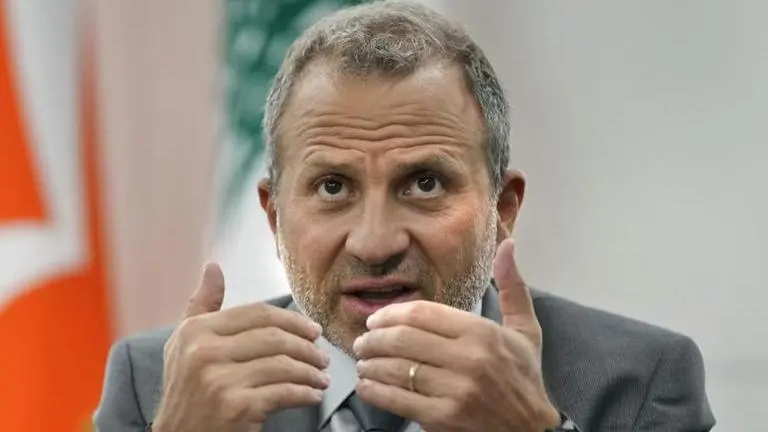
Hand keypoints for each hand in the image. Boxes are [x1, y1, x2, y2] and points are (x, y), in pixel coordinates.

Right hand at [152, 263, 329, 431]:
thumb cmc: (186, 390)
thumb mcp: (184, 344)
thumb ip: (202, 305)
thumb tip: (212, 266)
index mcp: (195, 331)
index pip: (257, 313)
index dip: (292, 319)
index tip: (312, 330)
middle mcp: (204, 352)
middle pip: (274, 337)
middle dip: (307, 346)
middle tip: (322, 356)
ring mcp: (220, 380)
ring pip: (284, 364)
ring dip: (310, 371)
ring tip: (320, 377)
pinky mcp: (237, 407)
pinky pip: (284, 393)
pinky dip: (305, 393)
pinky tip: (312, 395)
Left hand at [353, 239, 560, 431]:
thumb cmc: (525, 379)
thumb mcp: (526, 330)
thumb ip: (512, 287)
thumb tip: (508, 245)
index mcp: (482, 333)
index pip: (421, 314)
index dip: (390, 314)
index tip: (376, 320)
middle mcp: (468, 360)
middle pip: (402, 339)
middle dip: (373, 339)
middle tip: (362, 341)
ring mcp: (456, 391)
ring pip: (396, 369)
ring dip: (370, 364)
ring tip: (362, 362)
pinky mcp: (444, 419)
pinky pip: (398, 399)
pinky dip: (375, 390)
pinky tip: (368, 385)